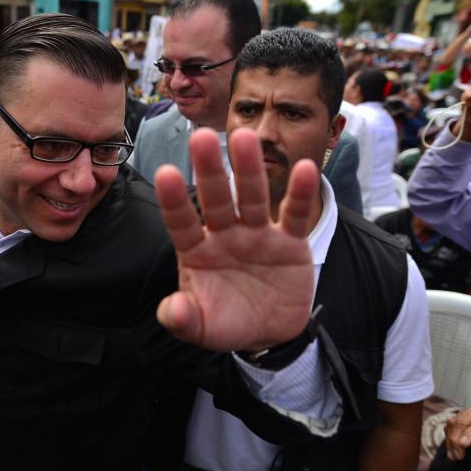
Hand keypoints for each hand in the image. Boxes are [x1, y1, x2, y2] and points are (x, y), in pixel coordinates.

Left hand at [153, 128, 318, 351]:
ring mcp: (257, 234)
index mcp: (196, 251)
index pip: (181, 222)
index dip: (173, 200)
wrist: (267, 333)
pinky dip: (301, 193)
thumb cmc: (225, 323)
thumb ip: (182, 319)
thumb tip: (171, 311)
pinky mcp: (290, 242)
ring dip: (249, 169)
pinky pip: (295, 214)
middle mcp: (224, 234)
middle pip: (216, 199)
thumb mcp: (201, 328)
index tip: (165, 173)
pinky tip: (306, 168)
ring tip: (245, 138)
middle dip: (209, 171)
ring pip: (253, 197)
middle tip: (202, 137)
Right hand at [445, 405, 470, 465]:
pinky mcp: (466, 415)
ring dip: (451, 438)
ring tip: (454, 456)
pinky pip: (453, 423)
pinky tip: (452, 449)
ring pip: (456, 421)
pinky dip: (449, 436)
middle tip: (458, 457)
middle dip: (457, 439)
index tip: (463, 445)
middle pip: (465, 421)